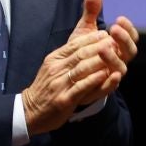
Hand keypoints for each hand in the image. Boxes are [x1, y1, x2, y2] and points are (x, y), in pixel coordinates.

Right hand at [22, 0, 129, 132]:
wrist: (31, 110)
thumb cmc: (47, 87)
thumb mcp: (53, 67)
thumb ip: (68, 55)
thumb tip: (84, 42)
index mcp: (54, 59)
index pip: (74, 44)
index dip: (91, 38)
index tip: (106, 34)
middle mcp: (56, 69)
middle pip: (80, 54)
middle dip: (99, 46)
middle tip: (115, 41)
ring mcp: (59, 84)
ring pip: (81, 68)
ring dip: (99, 60)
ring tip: (114, 55)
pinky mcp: (64, 99)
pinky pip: (81, 87)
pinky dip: (94, 80)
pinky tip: (105, 75)